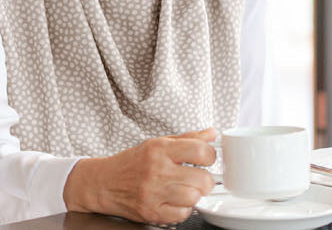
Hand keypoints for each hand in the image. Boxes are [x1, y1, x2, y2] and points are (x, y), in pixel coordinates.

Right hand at [62, 128, 217, 224]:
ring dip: (194, 195)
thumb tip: (212, 133)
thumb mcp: (158, 143)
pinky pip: (181, 215)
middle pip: (202, 179)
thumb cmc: (132, 163)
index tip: (206, 160)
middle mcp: (156, 171)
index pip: (201, 151)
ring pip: (193, 198)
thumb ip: (188, 138)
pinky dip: (183, 210)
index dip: (210, 156)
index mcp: (160, 150)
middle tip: (199, 179)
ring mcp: (152, 193)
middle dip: (205, 180)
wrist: (101, 183)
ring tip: (186, 190)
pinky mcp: (149, 212)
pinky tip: (175, 202)